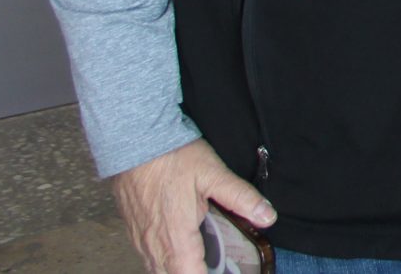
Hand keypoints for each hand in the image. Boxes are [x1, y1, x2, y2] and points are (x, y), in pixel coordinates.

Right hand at [109, 139, 273, 273]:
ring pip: (157, 269)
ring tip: (199, 260)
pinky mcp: (133, 231)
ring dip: (178, 269)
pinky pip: (147, 257)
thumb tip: (268, 217)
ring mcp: (140, 239)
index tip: (224, 271)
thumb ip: (240, 197)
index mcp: (177, 237)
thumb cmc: (173, 157)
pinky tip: (178, 248)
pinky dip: (164, 260)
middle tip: (215, 265)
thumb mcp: (213, 173)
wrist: (135, 141)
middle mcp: (154, 245)